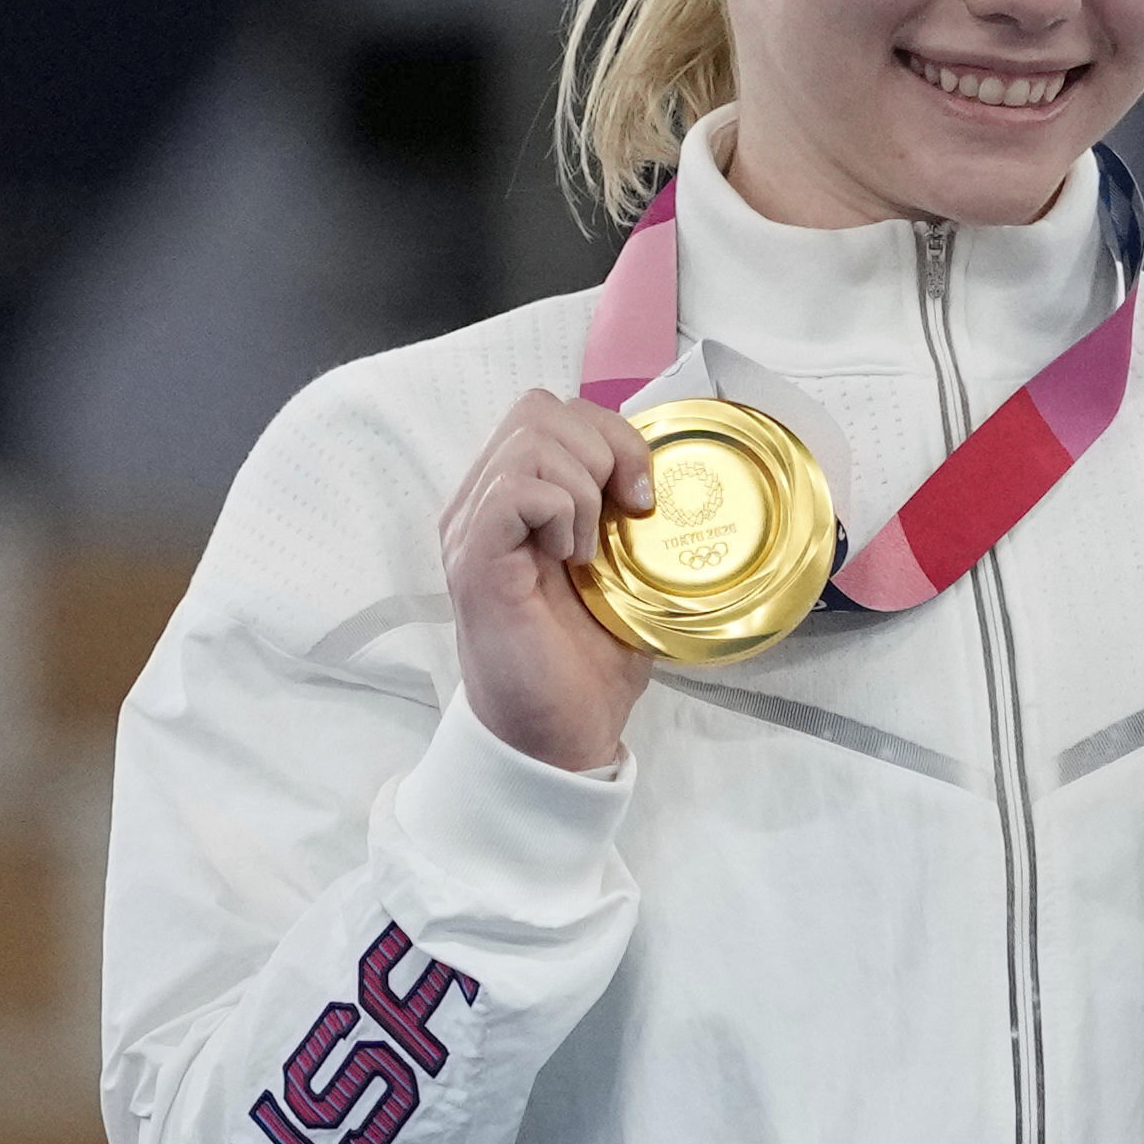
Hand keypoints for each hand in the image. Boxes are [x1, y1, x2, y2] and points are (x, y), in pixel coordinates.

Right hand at [440, 389, 656, 772]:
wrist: (556, 735)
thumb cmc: (584, 662)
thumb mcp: (623, 574)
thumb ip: (627, 518)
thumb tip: (671, 478)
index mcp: (513, 499)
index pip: (550, 411)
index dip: (610, 435)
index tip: (643, 498)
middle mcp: (481, 504)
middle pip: (538, 408)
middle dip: (602, 448)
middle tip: (622, 516)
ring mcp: (471, 529)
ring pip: (530, 440)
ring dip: (583, 488)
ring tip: (588, 549)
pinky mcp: (474, 560)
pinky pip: (517, 490)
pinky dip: (561, 514)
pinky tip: (569, 560)